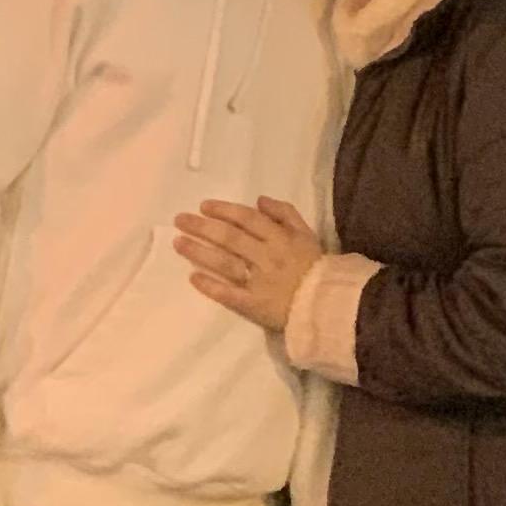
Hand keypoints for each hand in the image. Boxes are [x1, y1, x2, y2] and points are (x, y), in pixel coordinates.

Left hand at [173, 195, 318, 332]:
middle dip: (202, 227)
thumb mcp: (306, 233)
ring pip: (224, 263)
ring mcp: (258, 281)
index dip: (223, 210)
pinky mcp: (253, 305)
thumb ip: (285, 213)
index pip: (246, 219)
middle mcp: (266, 256)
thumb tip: (259, 200)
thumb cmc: (314, 266)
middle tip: (180, 220)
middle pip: (229, 238)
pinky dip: (210, 285)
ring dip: (199, 252)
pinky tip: (193, 277)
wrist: (326, 304)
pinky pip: (228, 294)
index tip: (203, 206)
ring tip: (178, 242)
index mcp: (279, 237)